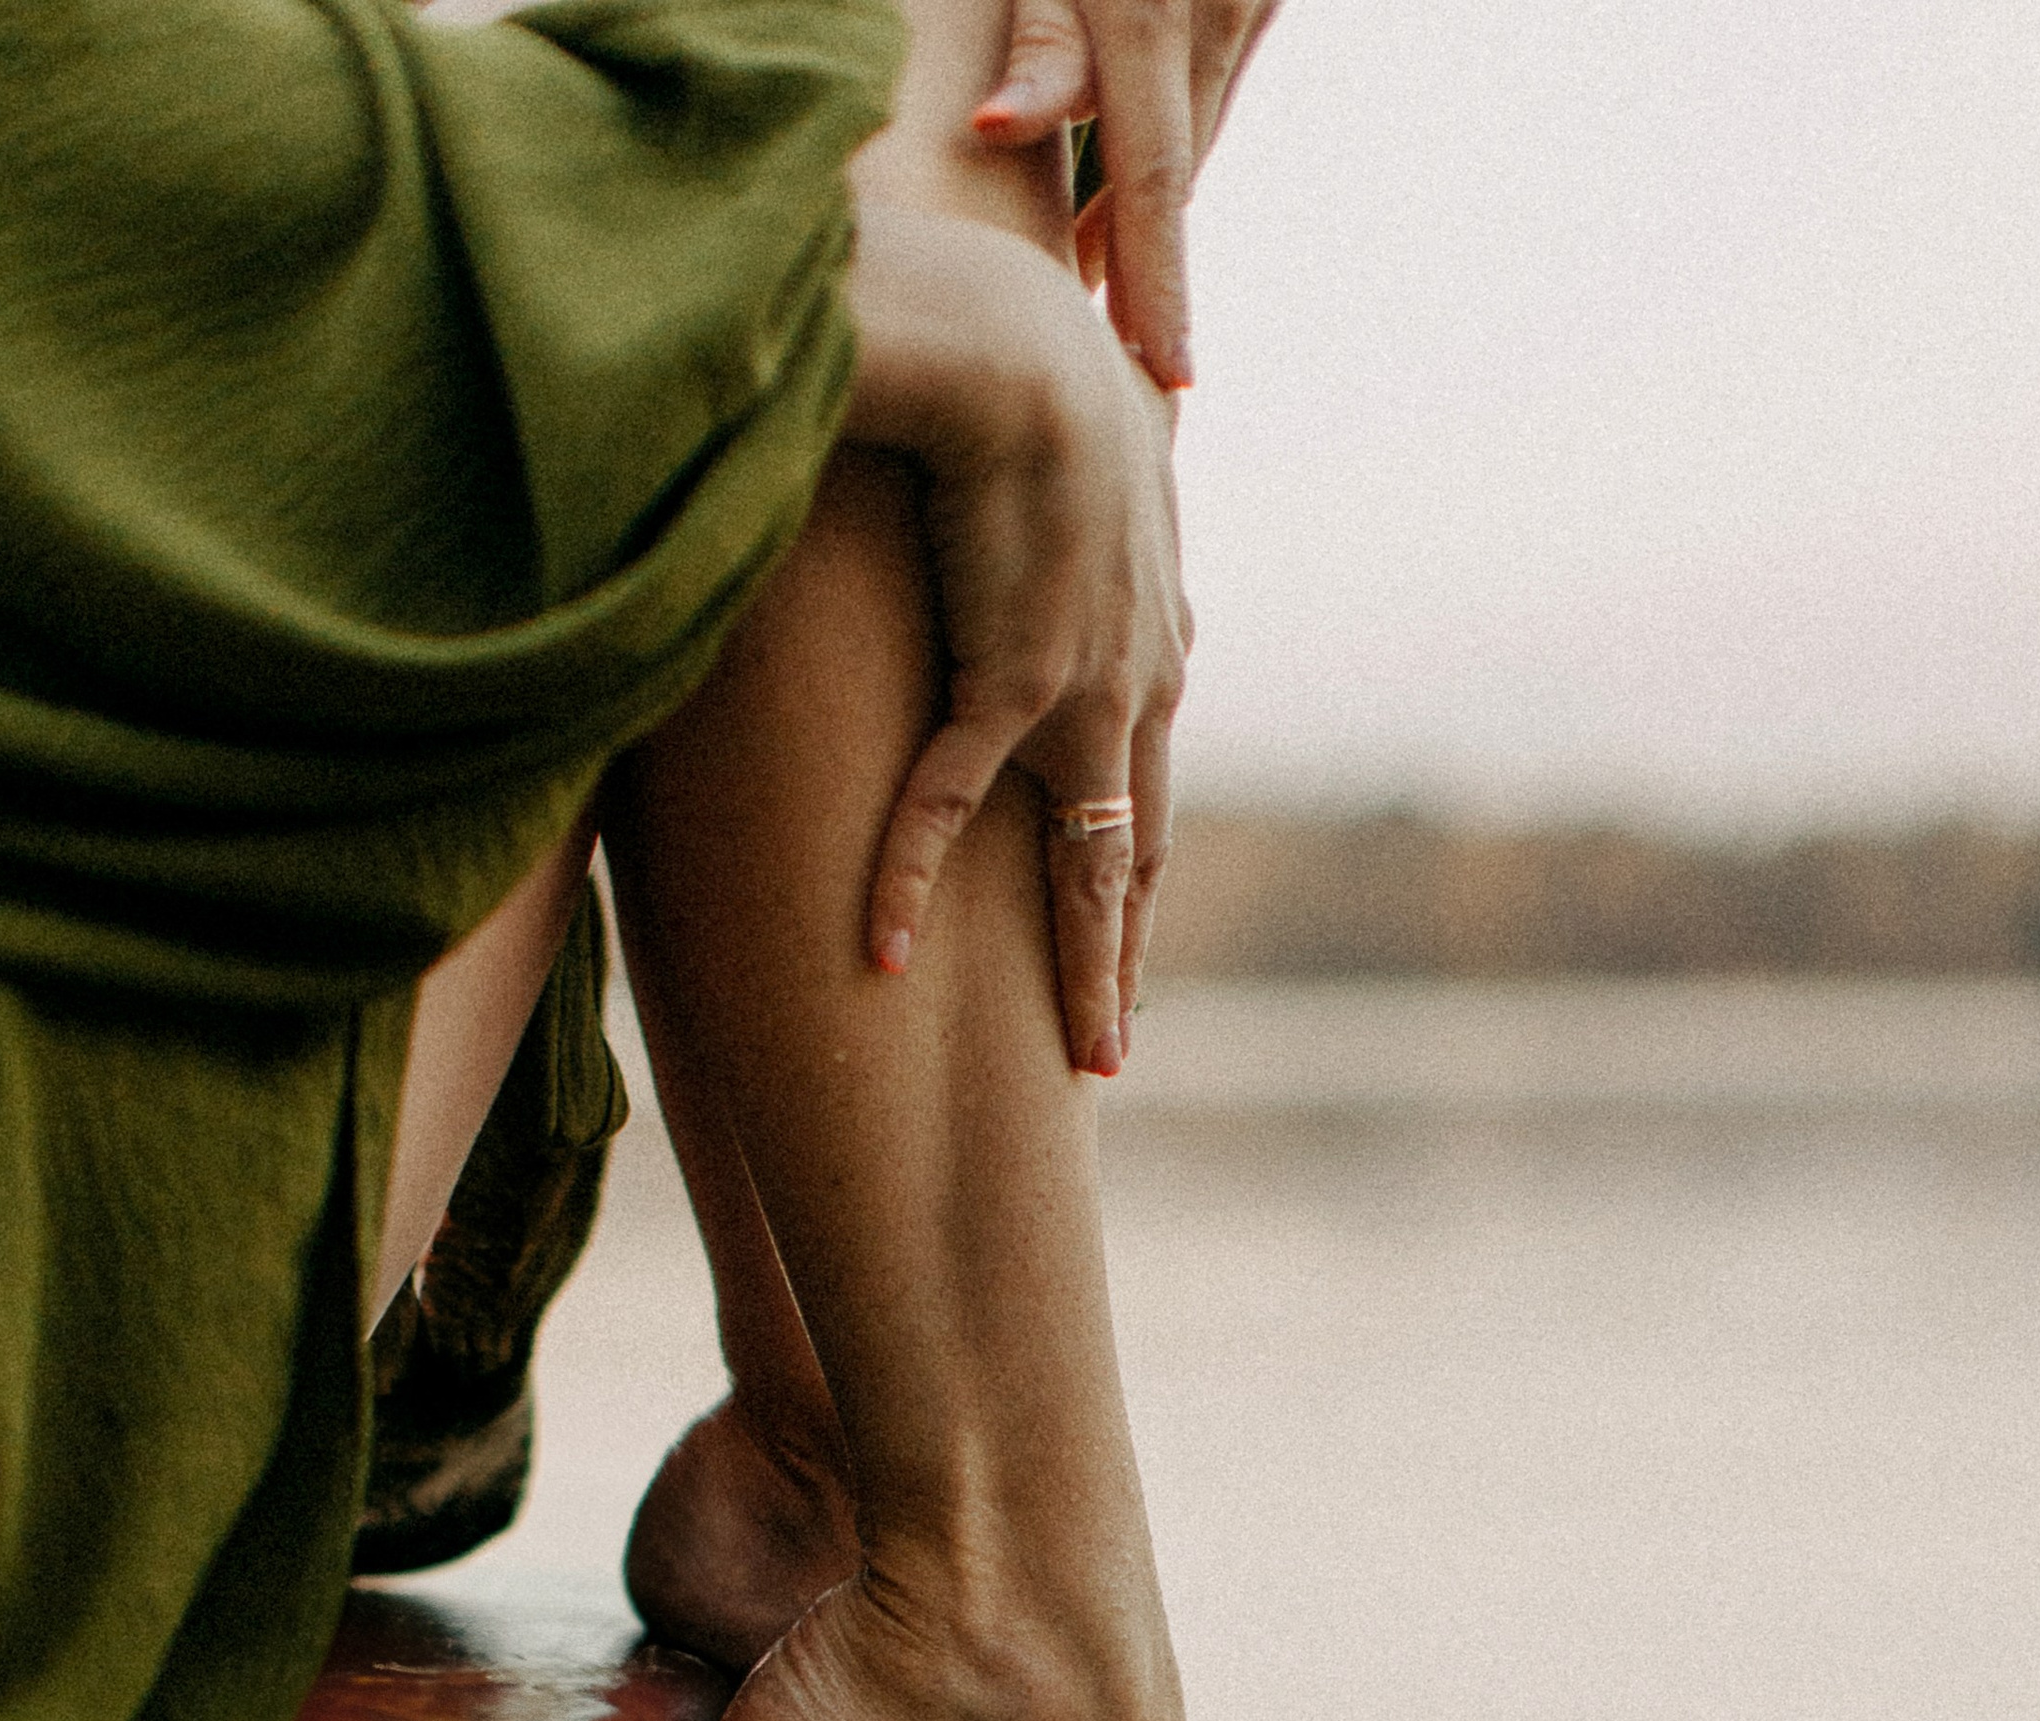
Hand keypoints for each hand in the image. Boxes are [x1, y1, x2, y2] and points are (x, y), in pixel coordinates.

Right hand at [843, 200, 1189, 1073]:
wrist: (1018, 343)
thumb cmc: (1035, 357)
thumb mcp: (1092, 426)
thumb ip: (1090, 471)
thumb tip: (1088, 436)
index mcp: (1156, 627)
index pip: (1148, 769)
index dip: (1133, 855)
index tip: (1125, 925)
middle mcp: (1141, 677)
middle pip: (1140, 844)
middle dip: (1127, 949)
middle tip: (1113, 1042)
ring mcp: (1087, 691)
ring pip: (1091, 863)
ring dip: (1085, 967)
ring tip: (1084, 1058)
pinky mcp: (1014, 682)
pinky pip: (951, 806)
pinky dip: (909, 877)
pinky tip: (883, 951)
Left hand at [971, 0, 1285, 390]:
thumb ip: (1037, 38)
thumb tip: (990, 127)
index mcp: (1152, 16)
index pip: (1153, 182)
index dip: (1158, 286)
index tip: (1169, 377)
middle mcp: (1218, 15)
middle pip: (1178, 174)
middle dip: (1146, 269)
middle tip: (1106, 351)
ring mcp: (1251, 0)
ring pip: (1195, 132)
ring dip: (1152, 206)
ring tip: (1091, 273)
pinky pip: (1207, 86)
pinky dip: (1170, 136)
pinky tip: (1121, 177)